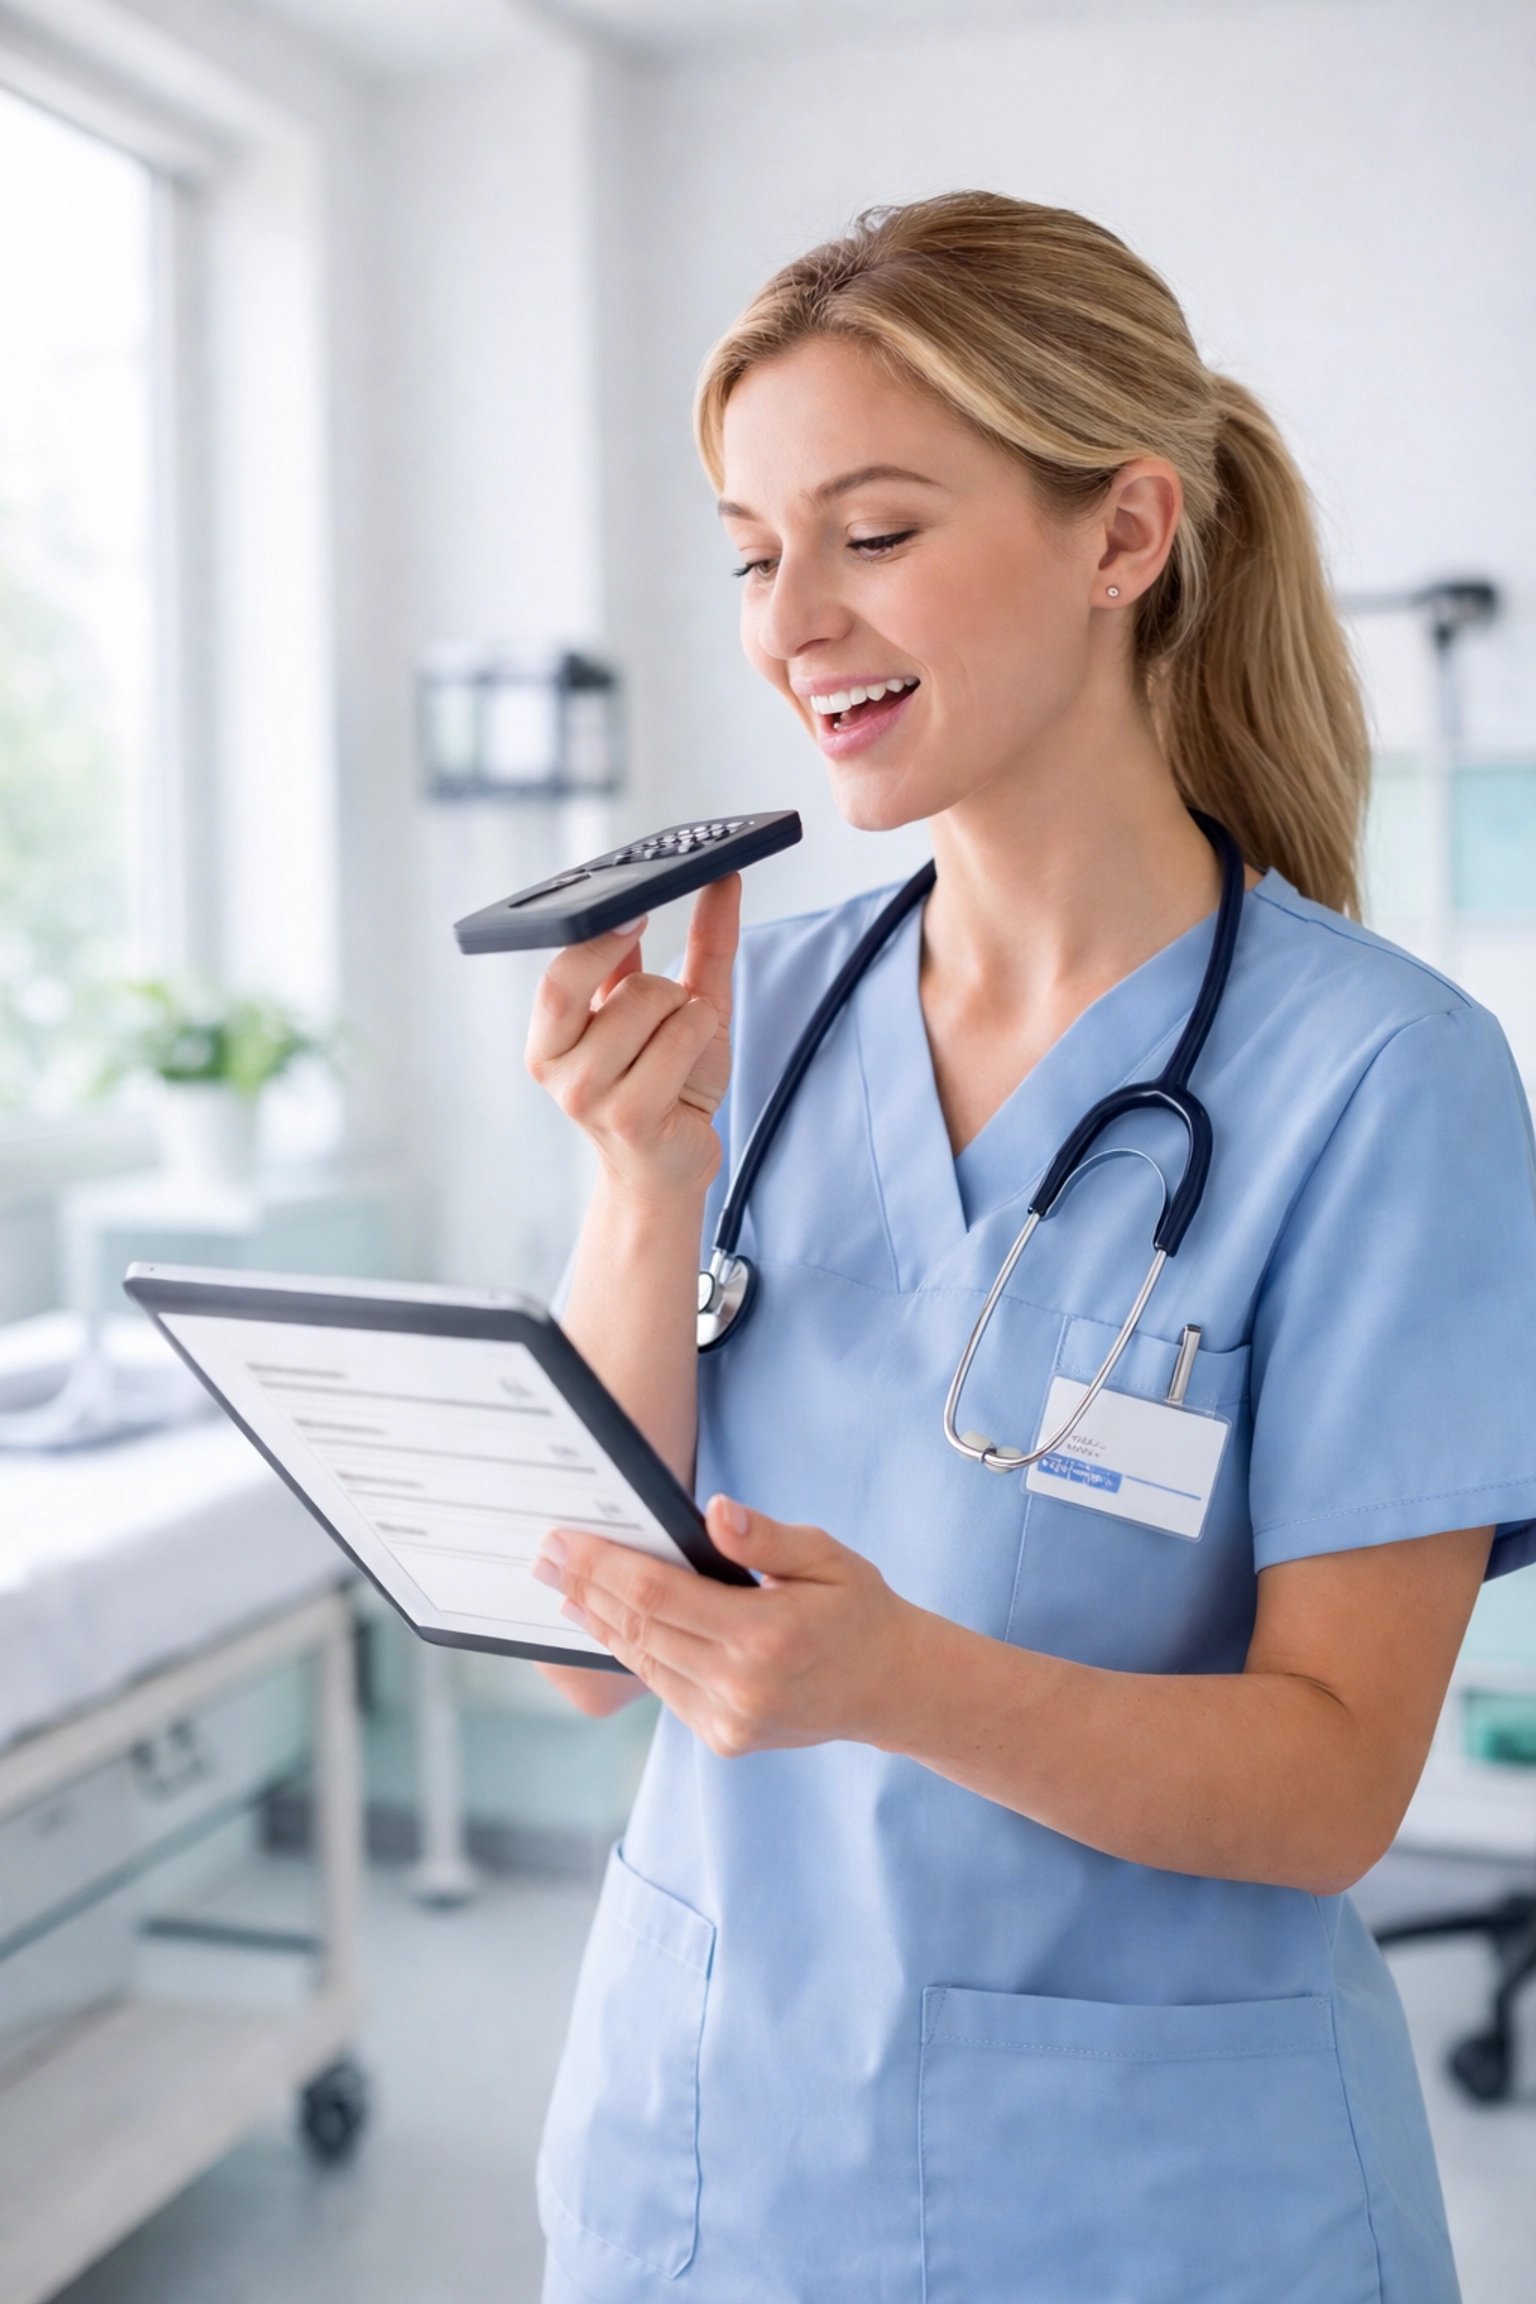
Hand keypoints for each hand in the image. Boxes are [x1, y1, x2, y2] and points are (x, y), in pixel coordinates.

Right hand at [525, 875, 740, 1201]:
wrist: (667, 1166)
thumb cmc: (666, 1087)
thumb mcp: (672, 1009)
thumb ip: (693, 944)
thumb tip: (722, 880)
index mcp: (548, 1040)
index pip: (559, 978)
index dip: (598, 942)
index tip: (636, 913)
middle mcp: (558, 1070)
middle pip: (627, 988)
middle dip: (664, 990)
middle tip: (666, 1022)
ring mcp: (591, 1097)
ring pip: (659, 1005)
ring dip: (690, 1016)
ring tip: (678, 1052)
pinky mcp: (632, 1116)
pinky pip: (682, 1037)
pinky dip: (700, 1035)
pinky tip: (690, 1066)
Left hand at [531, 1496, 914, 1757]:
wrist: (891, 1686)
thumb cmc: (858, 1609)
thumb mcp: (825, 1557)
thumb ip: (765, 1537)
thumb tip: (715, 1512)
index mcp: (766, 1634)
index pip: (658, 1595)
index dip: (601, 1566)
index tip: (562, 1539)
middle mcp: (741, 1686)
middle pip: (638, 1628)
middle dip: (585, 1587)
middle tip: (544, 1554)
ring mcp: (729, 1720)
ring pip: (642, 1661)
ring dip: (597, 1621)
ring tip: (563, 1585)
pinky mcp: (724, 1738)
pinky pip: (663, 1686)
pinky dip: (630, 1651)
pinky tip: (606, 1624)